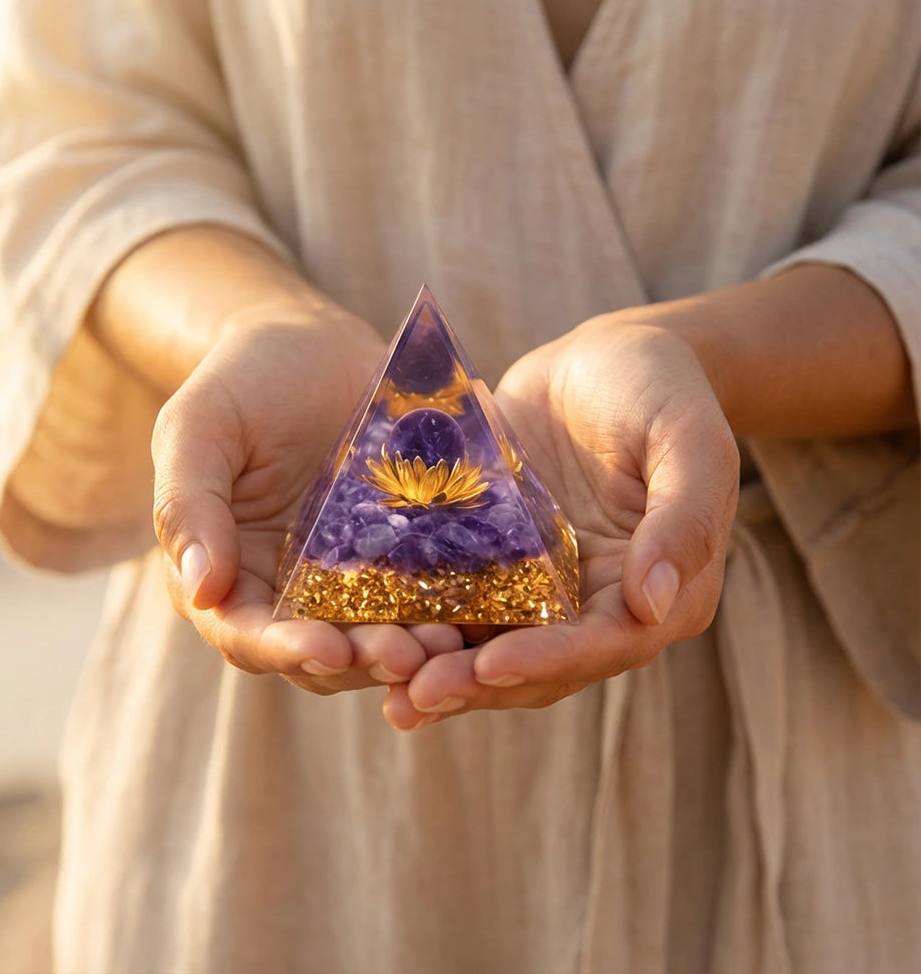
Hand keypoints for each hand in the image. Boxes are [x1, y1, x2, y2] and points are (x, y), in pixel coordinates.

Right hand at [152, 310, 461, 693]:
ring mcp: (347, 577)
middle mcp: (286, 590)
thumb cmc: (243, 379)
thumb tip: (199, 588)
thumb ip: (188, 503)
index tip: (326, 649)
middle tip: (409, 657)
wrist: (313, 342)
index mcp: (227, 571)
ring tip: (449, 643)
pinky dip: (444, 608)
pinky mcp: (398, 555)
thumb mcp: (200, 426)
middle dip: (360, 659)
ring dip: (411, 648)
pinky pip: (420, 593)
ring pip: (374, 634)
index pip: (245, 632)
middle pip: (318, 650)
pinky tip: (476, 607)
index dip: (283, 650)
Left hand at [383, 313, 738, 728]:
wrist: (607, 357)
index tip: (490, 666)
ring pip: (490, 641)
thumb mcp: (689, 443)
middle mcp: (597, 603)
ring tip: (382, 683)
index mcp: (660, 592)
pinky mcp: (498, 556)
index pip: (604, 644)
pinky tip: (366, 629)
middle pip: (538, 662)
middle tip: (414, 696)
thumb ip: (683, 519)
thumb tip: (653, 604)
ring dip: (440, 667)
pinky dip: (420, 617)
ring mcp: (543, 584)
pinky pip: (458, 593)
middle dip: (478, 683)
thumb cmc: (662, 391)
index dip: (548, 660)